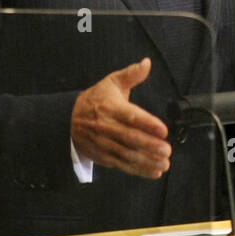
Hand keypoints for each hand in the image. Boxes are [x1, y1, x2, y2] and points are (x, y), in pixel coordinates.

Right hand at [70, 58, 170, 178]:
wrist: (68, 119)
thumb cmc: (96, 99)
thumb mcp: (111, 82)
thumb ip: (131, 74)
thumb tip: (147, 63)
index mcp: (111, 107)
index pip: (131, 116)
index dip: (148, 123)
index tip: (163, 130)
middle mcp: (106, 126)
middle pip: (130, 138)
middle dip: (149, 145)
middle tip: (167, 150)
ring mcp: (104, 143)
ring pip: (127, 154)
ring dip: (146, 161)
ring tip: (164, 163)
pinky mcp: (104, 156)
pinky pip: (122, 165)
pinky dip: (139, 170)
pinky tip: (154, 171)